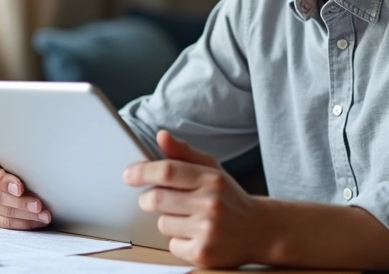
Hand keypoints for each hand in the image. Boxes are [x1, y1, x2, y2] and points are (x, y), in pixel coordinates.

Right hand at [0, 147, 51, 228]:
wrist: (19, 163)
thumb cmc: (21, 155)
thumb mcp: (20, 150)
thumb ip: (22, 156)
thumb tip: (42, 164)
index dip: (4, 181)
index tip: (20, 188)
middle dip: (20, 202)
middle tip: (39, 206)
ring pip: (0, 210)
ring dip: (24, 215)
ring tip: (43, 216)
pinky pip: (1, 222)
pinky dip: (20, 223)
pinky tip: (35, 221)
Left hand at [123, 130, 271, 267]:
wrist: (260, 230)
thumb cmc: (229, 197)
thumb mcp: (212, 170)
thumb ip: (185, 154)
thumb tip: (161, 135)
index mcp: (212, 179)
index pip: (168, 171)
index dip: (143, 172)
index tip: (128, 175)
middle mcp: (211, 204)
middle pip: (157, 199)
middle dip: (148, 199)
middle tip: (153, 199)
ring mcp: (208, 230)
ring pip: (163, 223)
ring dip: (167, 220)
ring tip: (187, 218)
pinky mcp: (204, 253)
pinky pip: (172, 245)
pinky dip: (177, 241)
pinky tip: (195, 235)